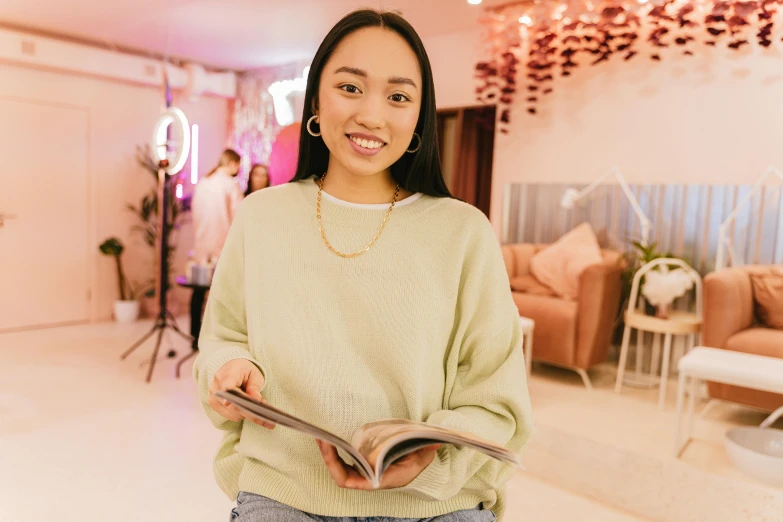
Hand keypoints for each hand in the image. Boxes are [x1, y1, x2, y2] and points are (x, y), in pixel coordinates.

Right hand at [208, 359, 274, 428]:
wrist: (233, 367)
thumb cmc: (244, 370)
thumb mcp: (254, 374)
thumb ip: (254, 387)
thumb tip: (256, 399)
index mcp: (228, 374)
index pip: (227, 388)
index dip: (230, 398)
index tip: (235, 404)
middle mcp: (216, 386)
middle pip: (232, 405)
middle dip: (250, 411)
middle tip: (267, 417)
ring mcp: (213, 396)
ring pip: (232, 413)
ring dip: (246, 412)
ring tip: (255, 405)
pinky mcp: (214, 404)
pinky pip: (229, 415)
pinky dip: (240, 414)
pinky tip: (245, 406)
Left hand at [316, 440, 440, 489]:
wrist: (417, 469)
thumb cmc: (417, 464)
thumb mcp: (422, 457)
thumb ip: (426, 449)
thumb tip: (437, 442)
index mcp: (377, 479)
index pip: (351, 481)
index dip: (339, 469)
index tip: (334, 450)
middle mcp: (366, 477)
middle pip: (339, 474)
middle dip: (328, 458)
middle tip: (321, 438)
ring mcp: (362, 470)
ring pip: (338, 466)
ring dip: (328, 452)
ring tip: (320, 435)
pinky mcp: (361, 462)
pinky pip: (343, 459)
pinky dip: (335, 450)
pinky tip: (328, 438)